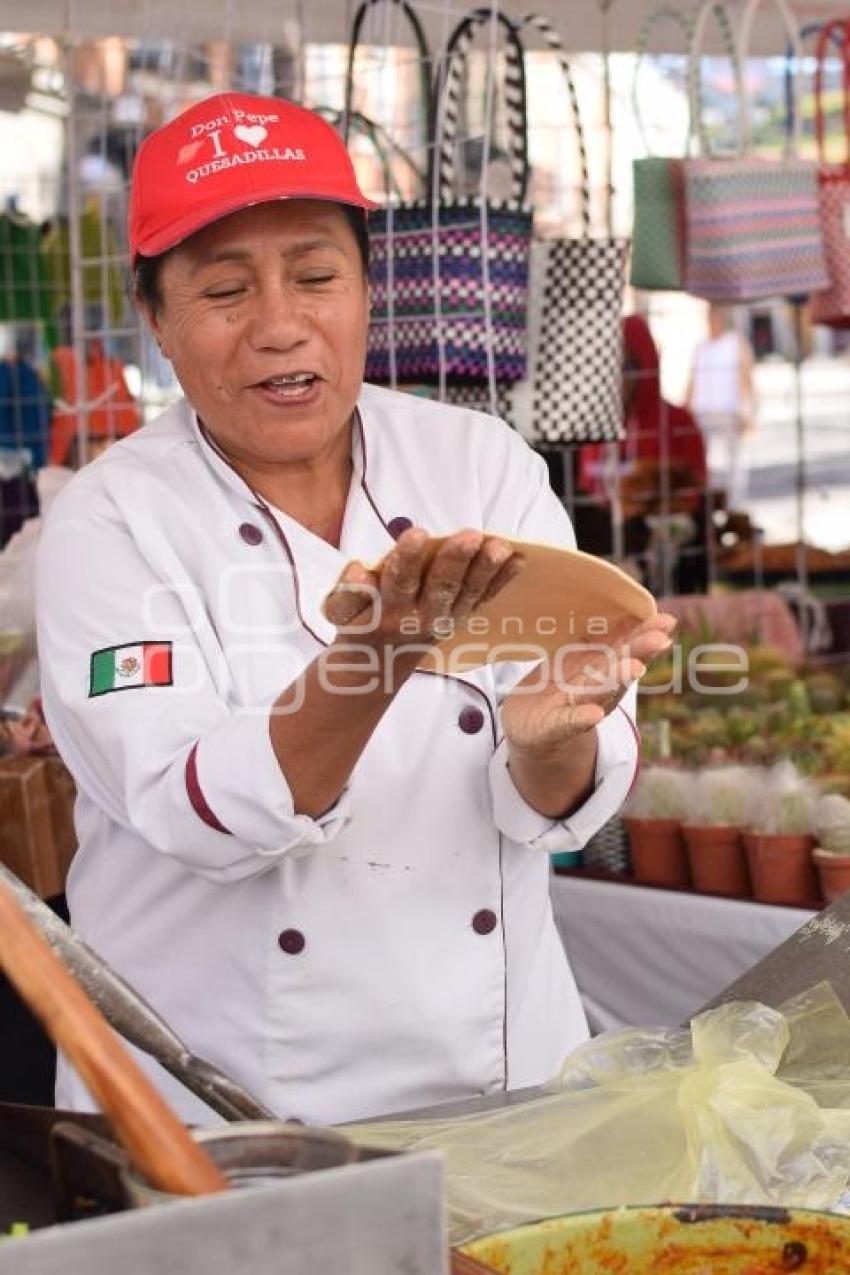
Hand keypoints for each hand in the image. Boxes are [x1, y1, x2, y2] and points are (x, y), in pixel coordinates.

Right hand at [323, 527, 523, 649]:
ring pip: (468, 593)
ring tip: (500, 546)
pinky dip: (501, 581)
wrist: (377, 665)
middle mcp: (420, 618)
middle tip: (470, 535)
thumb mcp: (340, 612)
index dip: (408, 559)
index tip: (418, 534)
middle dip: (456, 560)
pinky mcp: (461, 618)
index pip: (399, 582)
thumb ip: (346, 593)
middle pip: (440, 587)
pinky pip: (483, 599)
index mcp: (389, 610)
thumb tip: (357, 572)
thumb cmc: (359, 623)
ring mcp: (445, 620)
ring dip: (486, 569)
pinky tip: (518, 560)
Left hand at [502, 612, 676, 758]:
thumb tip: (628, 609)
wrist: (527, 729)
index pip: (623, 648)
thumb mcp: (577, 660)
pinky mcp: (552, 727)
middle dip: (638, 652)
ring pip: (597, 690)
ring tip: (635, 666)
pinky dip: (580, 718)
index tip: (666, 621)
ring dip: (615, 679)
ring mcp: (574, 707)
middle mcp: (593, 688)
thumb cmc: (558, 689)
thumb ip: (602, 640)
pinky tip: (594, 714)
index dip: (644, 635)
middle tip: (661, 639)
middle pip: (617, 667)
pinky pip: (565, 722)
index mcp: (598, 669)